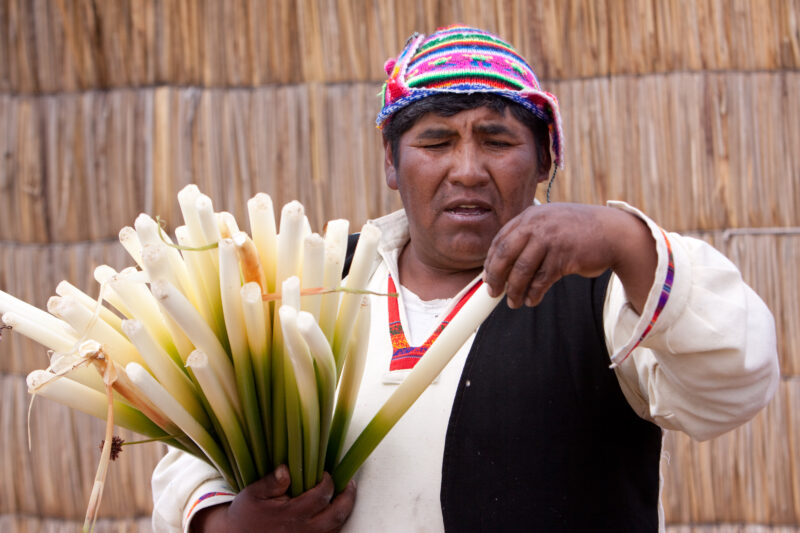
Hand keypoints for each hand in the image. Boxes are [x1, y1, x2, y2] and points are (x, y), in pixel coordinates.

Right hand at [191, 465, 356, 532]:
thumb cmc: (247, 513)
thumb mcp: (253, 494)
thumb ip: (271, 482)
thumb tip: (286, 469)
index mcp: (291, 514)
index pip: (321, 496)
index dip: (328, 482)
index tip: (326, 473)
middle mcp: (303, 530)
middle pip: (337, 515)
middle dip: (348, 497)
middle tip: (349, 483)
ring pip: (336, 527)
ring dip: (344, 510)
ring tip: (345, 494)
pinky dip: (335, 523)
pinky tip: (333, 511)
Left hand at [483, 204, 655, 311]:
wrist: (613, 232)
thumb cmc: (579, 232)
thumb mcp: (550, 225)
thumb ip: (528, 238)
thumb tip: (501, 267)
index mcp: (529, 216)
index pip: (500, 240)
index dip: (491, 261)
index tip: (488, 277)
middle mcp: (536, 224)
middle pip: (505, 254)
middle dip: (496, 277)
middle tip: (493, 292)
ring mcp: (550, 239)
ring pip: (521, 270)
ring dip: (514, 290)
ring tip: (513, 302)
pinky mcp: (563, 255)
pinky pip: (541, 280)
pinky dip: (534, 293)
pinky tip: (532, 300)